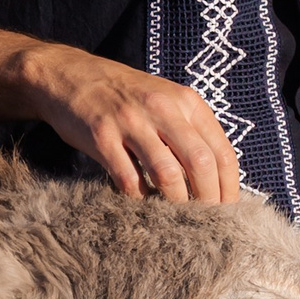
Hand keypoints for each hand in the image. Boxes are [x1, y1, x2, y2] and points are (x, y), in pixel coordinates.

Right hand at [18, 45, 244, 203]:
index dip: (229, 187)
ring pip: (167, 173)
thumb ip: (189, 131)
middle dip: (208, 199)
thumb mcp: (165, 100)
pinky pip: (128, 179)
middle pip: (200, 162)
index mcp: (186, 101)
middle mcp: (163, 108)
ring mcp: (131, 121)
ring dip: (176, 203)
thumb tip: (216, 180)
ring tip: (179, 220)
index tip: (229, 211)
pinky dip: (139, 199)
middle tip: (208, 223)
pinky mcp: (102, 136)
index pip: (221, 151)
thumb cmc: (124, 95)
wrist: (71, 75)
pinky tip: (142, 206)